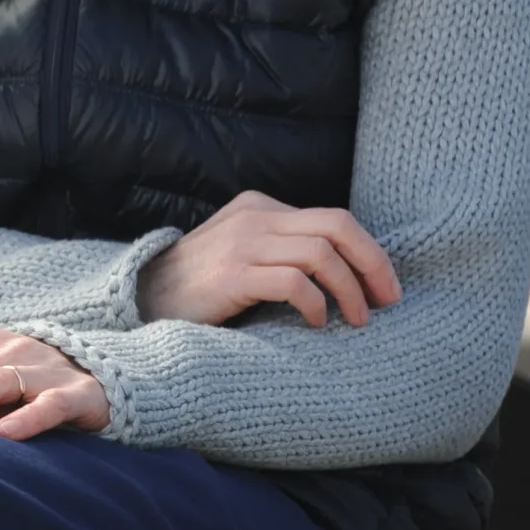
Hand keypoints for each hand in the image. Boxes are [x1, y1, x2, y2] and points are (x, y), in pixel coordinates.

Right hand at [138, 190, 400, 328]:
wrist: (143, 299)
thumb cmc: (204, 286)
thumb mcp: (246, 251)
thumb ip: (285, 248)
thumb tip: (352, 271)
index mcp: (260, 206)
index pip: (335, 219)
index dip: (370, 253)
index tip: (386, 289)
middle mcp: (254, 216)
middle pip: (338, 227)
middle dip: (373, 265)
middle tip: (387, 301)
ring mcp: (241, 243)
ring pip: (322, 254)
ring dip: (350, 291)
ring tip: (356, 319)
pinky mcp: (232, 274)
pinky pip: (295, 282)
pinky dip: (317, 305)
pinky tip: (317, 323)